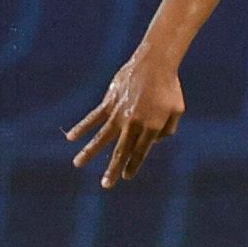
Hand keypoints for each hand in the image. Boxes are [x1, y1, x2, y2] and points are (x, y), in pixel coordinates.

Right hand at [65, 48, 185, 187]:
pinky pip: (93, 117)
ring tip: (77, 163)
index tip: (125, 177)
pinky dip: (81, 127)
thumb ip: (168, 130)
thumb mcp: (177, 110)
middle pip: (121, 150)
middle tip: (106, 185)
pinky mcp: (110, 101)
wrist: (155, 62)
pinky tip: (70, 137)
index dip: (132, 166)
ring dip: (89, 152)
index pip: (140, 153)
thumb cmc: (169, 87)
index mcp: (151, 127)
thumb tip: (154, 141)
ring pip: (102, 137)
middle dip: (112, 169)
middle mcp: (134, 123)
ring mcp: (119, 112)